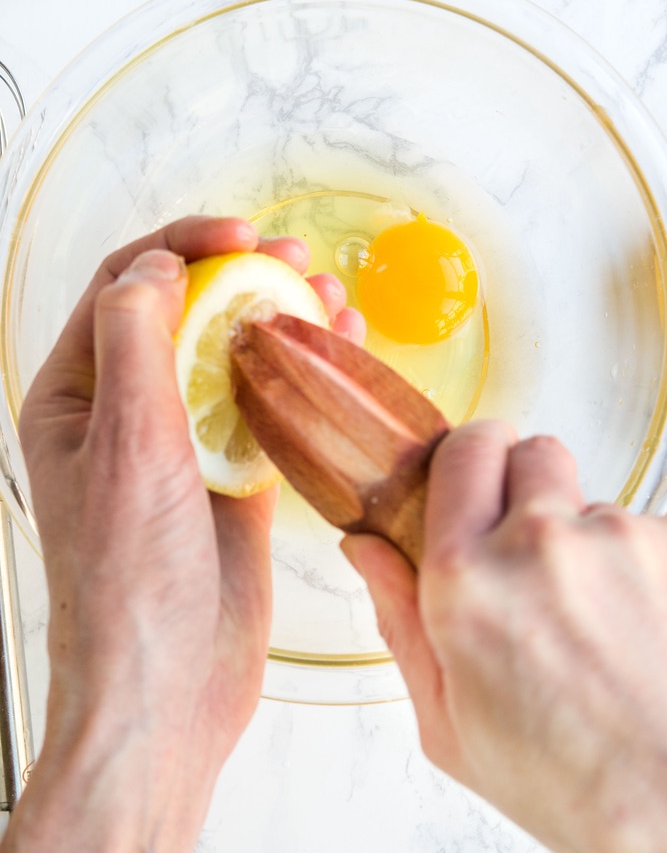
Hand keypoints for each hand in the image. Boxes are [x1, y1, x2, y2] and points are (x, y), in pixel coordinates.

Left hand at [4, 217, 363, 851]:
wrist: (172, 684)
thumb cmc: (131, 579)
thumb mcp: (127, 446)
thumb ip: (138, 344)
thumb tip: (157, 265)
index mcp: (80, 397)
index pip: (127, 287)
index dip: (183, 243)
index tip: (241, 232)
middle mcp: (132, 412)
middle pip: (190, 314)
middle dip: (243, 273)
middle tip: (298, 256)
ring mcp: (188, 445)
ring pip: (236, 359)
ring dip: (281, 320)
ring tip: (330, 293)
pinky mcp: (237, 477)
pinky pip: (269, 409)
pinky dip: (302, 376)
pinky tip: (337, 353)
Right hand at [342, 422, 666, 852]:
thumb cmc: (577, 784)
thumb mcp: (451, 724)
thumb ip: (400, 618)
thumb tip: (367, 547)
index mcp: (468, 583)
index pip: (461, 452)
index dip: (467, 459)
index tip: (475, 478)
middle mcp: (543, 542)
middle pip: (529, 453)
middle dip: (526, 490)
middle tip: (538, 557)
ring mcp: (624, 534)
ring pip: (593, 502)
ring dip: (589, 543)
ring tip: (606, 623)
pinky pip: (652, 527)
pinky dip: (646, 564)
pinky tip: (650, 628)